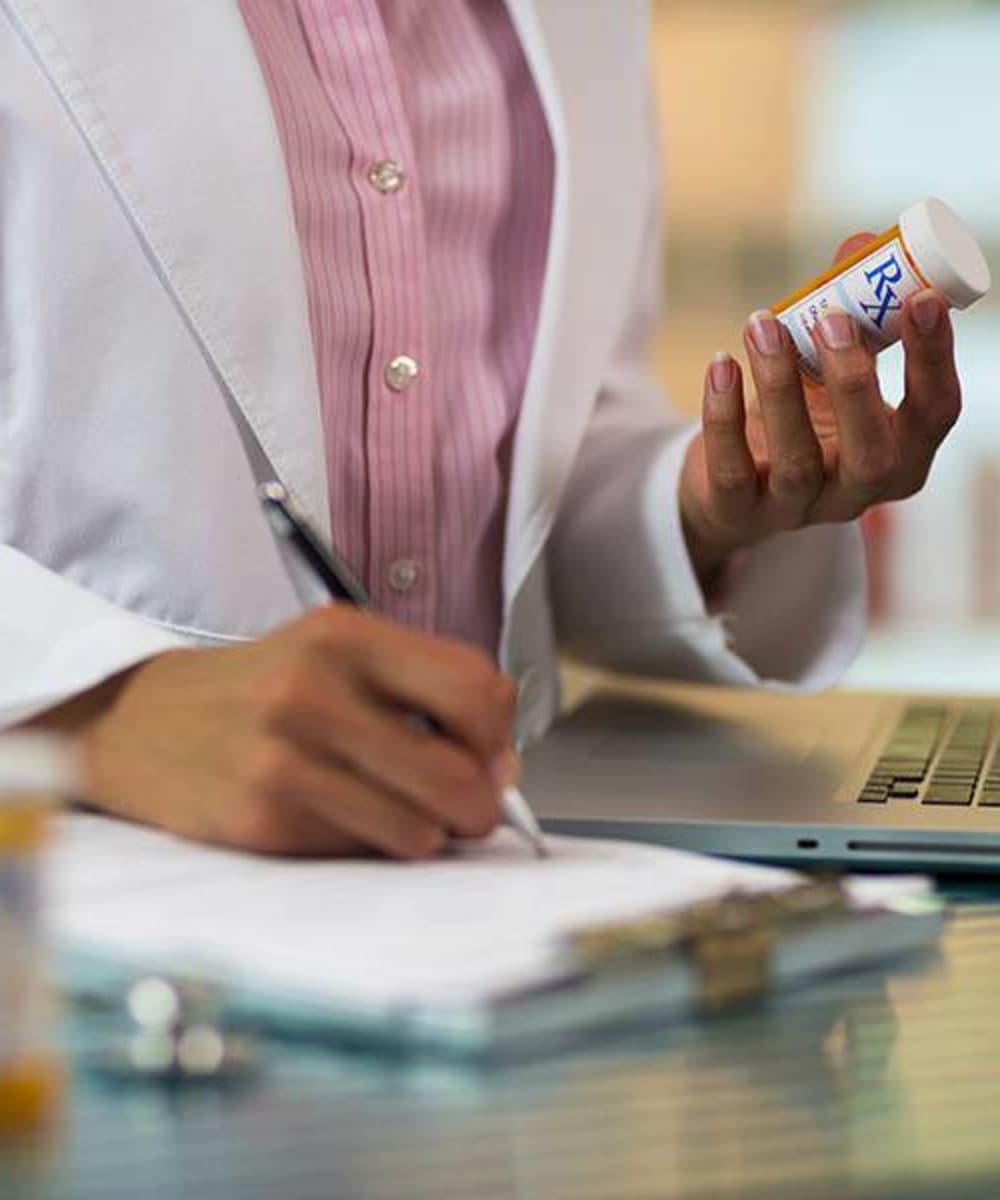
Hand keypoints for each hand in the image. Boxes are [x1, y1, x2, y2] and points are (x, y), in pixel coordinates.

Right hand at [47, 608, 517, 858]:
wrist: (140, 723)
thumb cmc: (262, 690)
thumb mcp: (337, 654)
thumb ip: (424, 690)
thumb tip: (502, 767)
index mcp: (345, 636)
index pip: (476, 689)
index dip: (498, 735)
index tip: (488, 754)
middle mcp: (314, 691)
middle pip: (459, 776)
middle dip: (480, 806)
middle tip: (467, 807)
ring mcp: (284, 760)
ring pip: (420, 831)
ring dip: (423, 832)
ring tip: (393, 808)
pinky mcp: (261, 821)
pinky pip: (362, 854)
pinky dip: (367, 845)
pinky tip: (336, 816)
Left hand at [679, 234, 961, 584]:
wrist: (731, 489)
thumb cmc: (800, 420)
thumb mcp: (829, 373)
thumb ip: (850, 313)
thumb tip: (860, 244)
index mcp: (900, 455)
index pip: (935, 415)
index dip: (934, 359)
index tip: (921, 297)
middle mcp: (856, 493)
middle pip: (872, 456)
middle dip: (854, 384)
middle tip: (832, 318)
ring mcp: (797, 509)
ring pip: (796, 463)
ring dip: (780, 387)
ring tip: (762, 324)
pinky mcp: (739, 512)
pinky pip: (732, 473)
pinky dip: (724, 418)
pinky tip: (720, 365)